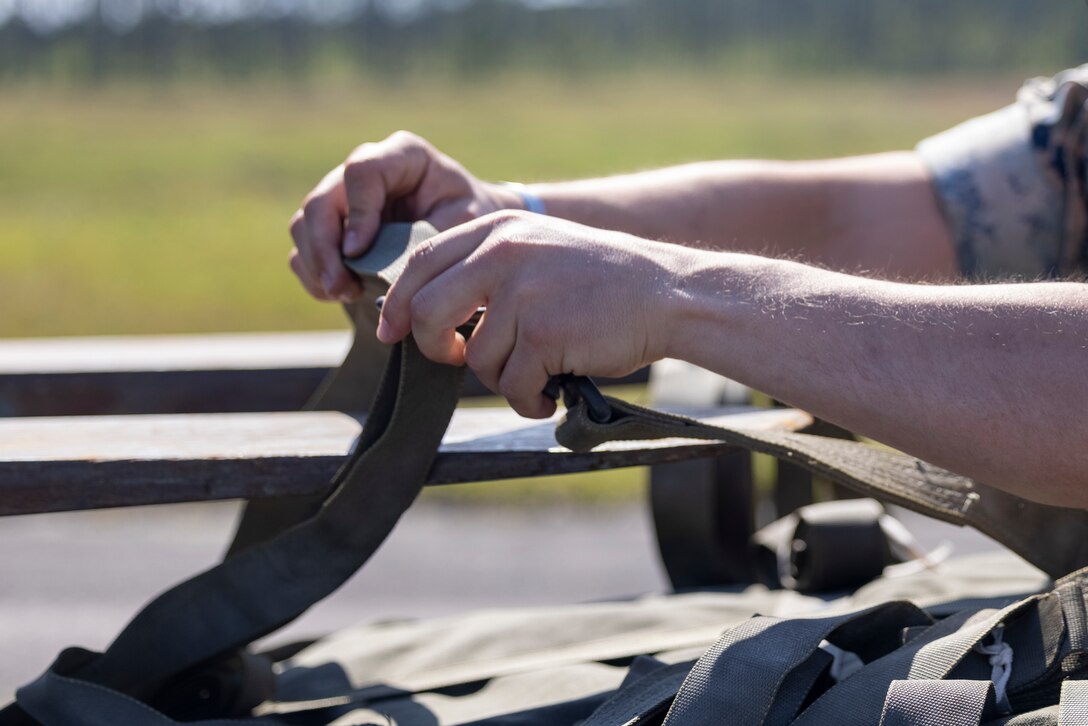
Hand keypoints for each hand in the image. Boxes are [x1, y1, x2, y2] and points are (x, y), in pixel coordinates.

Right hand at [288, 131, 521, 301]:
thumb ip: (427, 236)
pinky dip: (315, 274)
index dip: (357, 212)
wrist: (469, 231)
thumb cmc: (471, 219)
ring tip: (345, 293)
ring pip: (305, 224)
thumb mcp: (465, 222)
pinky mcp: (334, 227)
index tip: (360, 252)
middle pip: (322, 200)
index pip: (362, 171)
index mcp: (403, 156)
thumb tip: (383, 269)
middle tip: (341, 287)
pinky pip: (305, 248)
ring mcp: (344, 198)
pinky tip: (341, 293)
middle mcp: (365, 171)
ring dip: (317, 265)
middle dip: (324, 248)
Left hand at [377, 211, 689, 416]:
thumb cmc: (602, 281)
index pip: (421, 263)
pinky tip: (553, 391)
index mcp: (497, 230)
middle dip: (433, 347)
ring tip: (540, 370)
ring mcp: (522, 293)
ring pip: (476, 359)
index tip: (390, 331)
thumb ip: (486, 268)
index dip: (398, 302)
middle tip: (457, 360)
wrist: (667, 293)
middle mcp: (503, 254)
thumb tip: (428, 313)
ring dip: (504, 378)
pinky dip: (530, 399)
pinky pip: (513, 385)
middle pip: (426, 312)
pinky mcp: (543, 333)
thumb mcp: (538, 249)